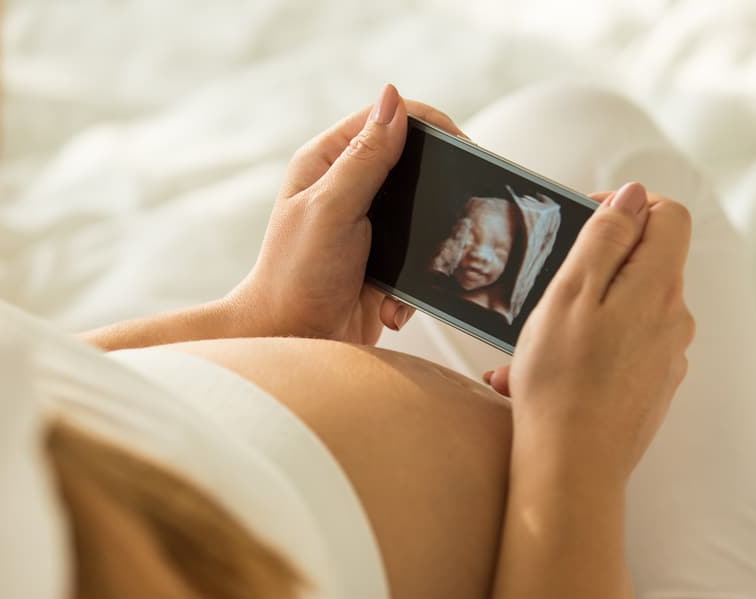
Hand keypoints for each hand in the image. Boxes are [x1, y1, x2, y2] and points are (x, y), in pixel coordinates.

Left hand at [230, 84, 465, 344]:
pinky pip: (420, 257)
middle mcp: (348, 186)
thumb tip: (394, 97)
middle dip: (440, 191)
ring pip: (424, 213)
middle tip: (463, 215)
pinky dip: (416, 283)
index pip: (389, 119)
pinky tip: (393, 307)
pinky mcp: (383, 261)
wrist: (288, 343)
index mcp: (328, 161)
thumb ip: (364, 158)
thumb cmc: (296, 276)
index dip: (433, 127)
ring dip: (430, 245)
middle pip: (414, 163)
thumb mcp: (331, 210)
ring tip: (425, 271)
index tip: (466, 153)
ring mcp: (368, 225)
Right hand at [505, 182, 694, 479]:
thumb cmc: (561, 382)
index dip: (628, 206)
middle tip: (543, 292)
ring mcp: (669, 358)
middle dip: (595, 268)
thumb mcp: (571, 293)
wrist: (573, 471)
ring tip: (528, 351)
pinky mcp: (654, 390)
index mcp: (659, 286)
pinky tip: (540, 382)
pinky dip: (585, 355)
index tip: (583, 223)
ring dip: (580, 318)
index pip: (669, 215)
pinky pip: (620, 354)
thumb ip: (605, 237)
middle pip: (646, 264)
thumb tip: (635, 195)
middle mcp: (677, 319)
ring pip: (626, 312)